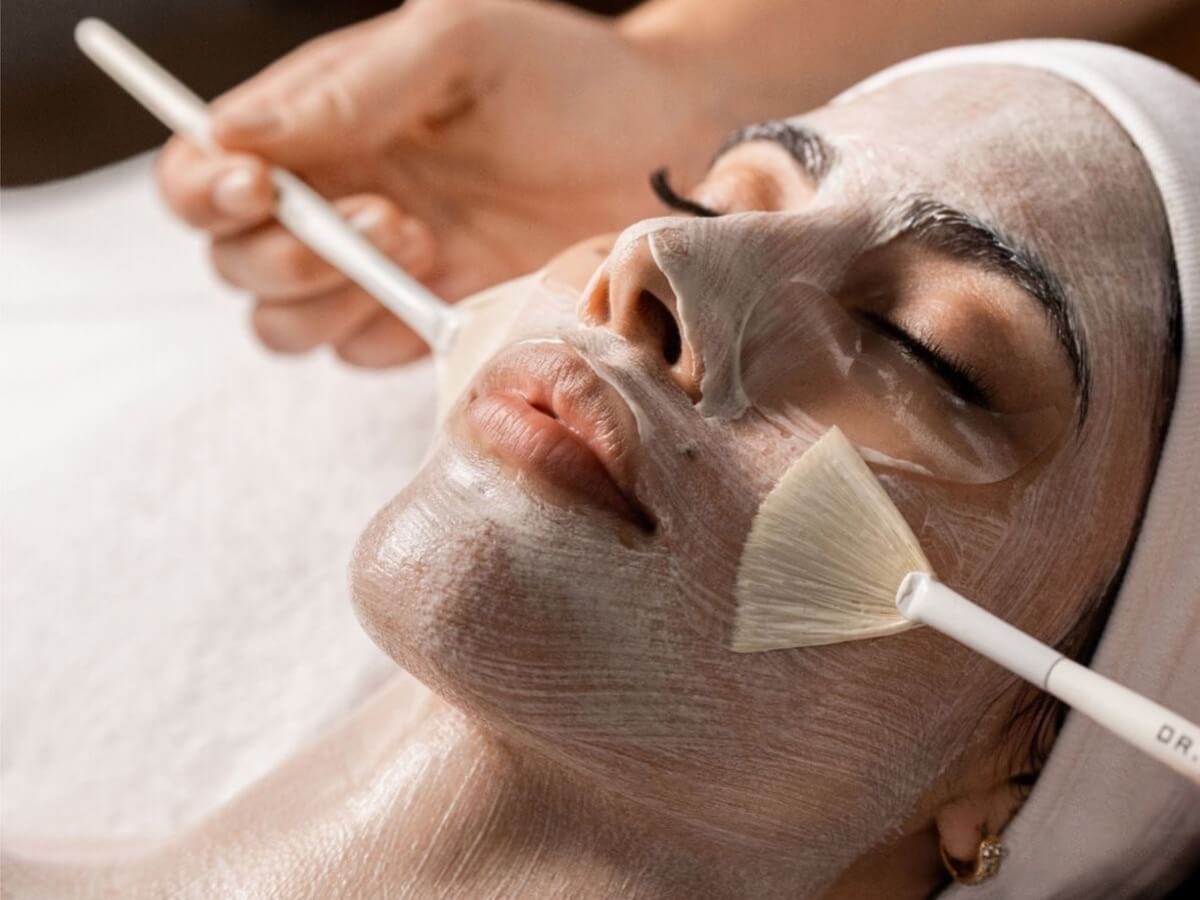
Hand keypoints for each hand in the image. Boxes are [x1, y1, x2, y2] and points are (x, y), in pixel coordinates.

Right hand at [156, 0, 730, 365]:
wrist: (664, 144)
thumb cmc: (565, 75)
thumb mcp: (455, 46)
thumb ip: (347, 90)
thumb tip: (232, 134)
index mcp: (319, 123)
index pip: (205, 168)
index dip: (206, 189)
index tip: (258, 188)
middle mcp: (335, 199)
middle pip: (232, 261)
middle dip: (286, 254)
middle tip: (390, 220)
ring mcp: (378, 270)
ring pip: (284, 325)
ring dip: (331, 299)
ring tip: (424, 240)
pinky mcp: (426, 320)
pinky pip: (363, 354)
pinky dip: (384, 334)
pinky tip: (447, 284)